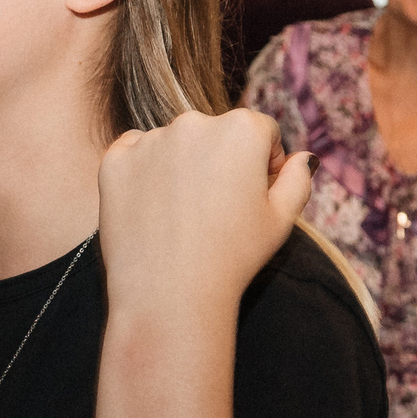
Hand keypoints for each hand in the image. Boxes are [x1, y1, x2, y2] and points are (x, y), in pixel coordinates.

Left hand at [96, 109, 311, 317]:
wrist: (169, 295)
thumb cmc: (233, 259)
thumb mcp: (281, 220)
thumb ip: (298, 179)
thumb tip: (301, 157)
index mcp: (242, 129)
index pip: (260, 132)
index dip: (262, 165)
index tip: (250, 198)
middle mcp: (195, 122)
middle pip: (214, 134)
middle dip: (219, 162)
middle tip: (214, 212)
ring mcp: (150, 140)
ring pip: (172, 144)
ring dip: (179, 167)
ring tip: (182, 217)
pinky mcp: (115, 160)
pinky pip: (133, 155)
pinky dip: (142, 175)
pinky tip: (153, 211)